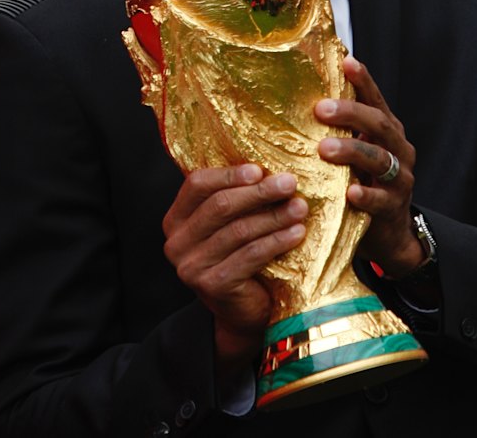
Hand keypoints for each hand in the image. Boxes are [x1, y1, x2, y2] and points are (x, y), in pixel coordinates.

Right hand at [162, 165, 307, 373]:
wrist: (243, 311)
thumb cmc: (240, 256)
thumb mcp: (231, 223)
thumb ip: (236, 197)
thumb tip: (269, 165)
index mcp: (176, 218)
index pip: (198, 184)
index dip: (230, 174)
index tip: (260, 169)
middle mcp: (176, 242)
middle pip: (220, 205)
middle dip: (259, 192)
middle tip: (289, 183)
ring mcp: (191, 266)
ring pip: (239, 230)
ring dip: (274, 215)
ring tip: (300, 207)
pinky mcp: (211, 285)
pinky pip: (250, 255)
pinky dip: (277, 241)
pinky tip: (297, 232)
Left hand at [315, 56, 421, 277]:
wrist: (388, 233)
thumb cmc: (361, 182)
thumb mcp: (353, 152)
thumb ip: (338, 129)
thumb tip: (298, 98)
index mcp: (387, 130)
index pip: (375, 99)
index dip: (363, 80)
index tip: (347, 62)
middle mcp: (398, 148)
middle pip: (379, 123)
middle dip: (351, 113)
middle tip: (321, 108)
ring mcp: (400, 178)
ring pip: (380, 159)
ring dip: (352, 151)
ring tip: (325, 149)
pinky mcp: (393, 207)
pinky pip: (380, 200)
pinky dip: (366, 196)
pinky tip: (350, 193)